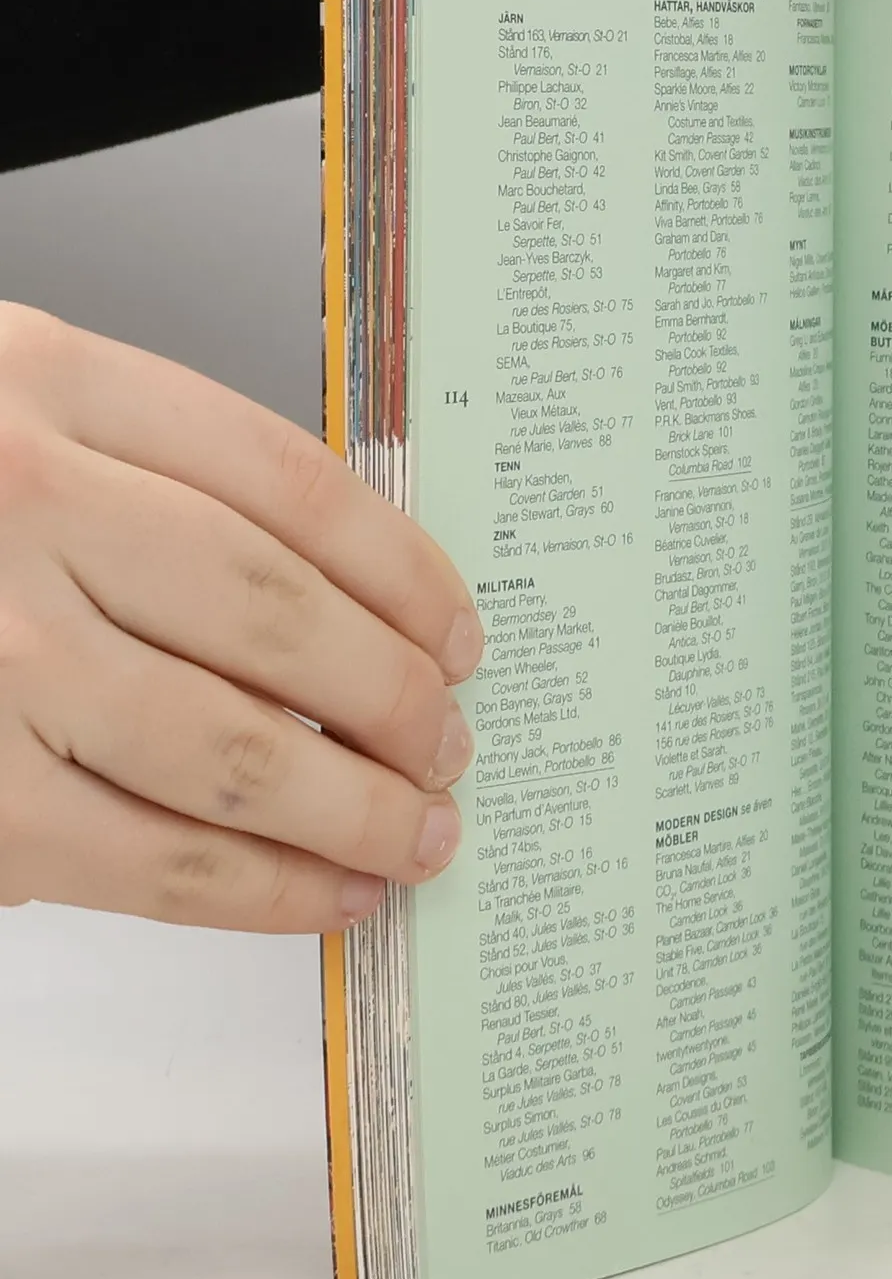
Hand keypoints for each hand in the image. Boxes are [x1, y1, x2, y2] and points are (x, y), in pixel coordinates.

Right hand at [0, 306, 481, 932]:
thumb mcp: (8, 414)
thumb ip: (149, 476)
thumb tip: (344, 601)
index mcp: (47, 383)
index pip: (293, 483)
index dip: (404, 571)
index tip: (459, 630)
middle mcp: (19, 503)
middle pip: (281, 617)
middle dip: (398, 697)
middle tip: (453, 741)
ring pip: (237, 748)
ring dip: (359, 806)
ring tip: (421, 831)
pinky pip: (152, 859)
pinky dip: (263, 890)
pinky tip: (327, 895)